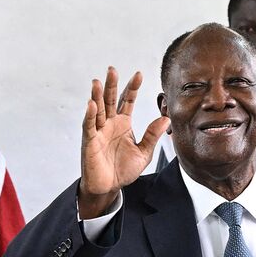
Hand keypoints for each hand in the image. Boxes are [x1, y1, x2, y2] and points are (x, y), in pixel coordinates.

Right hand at [78, 66, 168, 217]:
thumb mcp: (143, 152)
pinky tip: (92, 104)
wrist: (109, 187)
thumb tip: (165, 118)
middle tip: (112, 69)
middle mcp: (110, 124)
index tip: (139, 74)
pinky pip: (89, 126)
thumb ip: (152, 135)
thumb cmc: (123, 170)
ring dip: (97, 96)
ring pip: (98, 109)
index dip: (132, 87)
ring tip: (98, 82)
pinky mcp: (90, 141)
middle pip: (110, 100)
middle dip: (112, 85)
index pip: (127, 101)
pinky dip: (90, 115)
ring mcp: (99, 131)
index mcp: (123, 124)